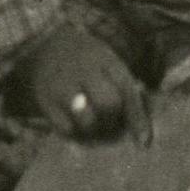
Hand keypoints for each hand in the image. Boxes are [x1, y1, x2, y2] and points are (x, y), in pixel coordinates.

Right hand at [18, 19, 143, 142]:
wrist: (46, 47)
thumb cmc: (89, 63)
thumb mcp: (110, 65)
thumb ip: (128, 93)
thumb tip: (143, 135)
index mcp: (105, 59)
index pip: (126, 91)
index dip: (137, 118)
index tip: (144, 143)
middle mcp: (83, 70)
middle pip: (108, 106)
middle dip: (114, 121)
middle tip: (111, 123)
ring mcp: (62, 85)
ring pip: (87, 121)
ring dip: (96, 131)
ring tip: (95, 126)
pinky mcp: (45, 101)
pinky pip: (66, 129)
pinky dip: (76, 134)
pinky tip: (78, 126)